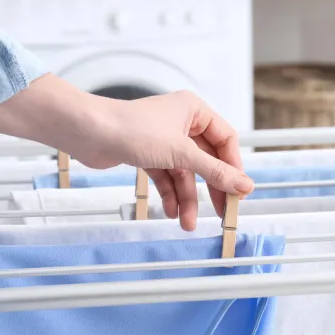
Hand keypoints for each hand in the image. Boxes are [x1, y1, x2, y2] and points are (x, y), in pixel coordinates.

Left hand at [75, 90, 253, 228]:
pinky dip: (170, 194)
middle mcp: (181, 122)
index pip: (225, 140)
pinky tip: (171, 212)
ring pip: (185, 172)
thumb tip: (246, 186)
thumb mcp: (182, 153)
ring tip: (187, 223)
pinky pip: (166, 176)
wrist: (89, 133)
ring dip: (187, 198)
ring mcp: (164, 139)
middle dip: (211, 188)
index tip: (238, 193)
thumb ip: (215, 171)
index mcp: (194, 110)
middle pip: (206, 160)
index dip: (233, 167)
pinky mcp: (147, 154)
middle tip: (220, 213)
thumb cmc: (134, 130)